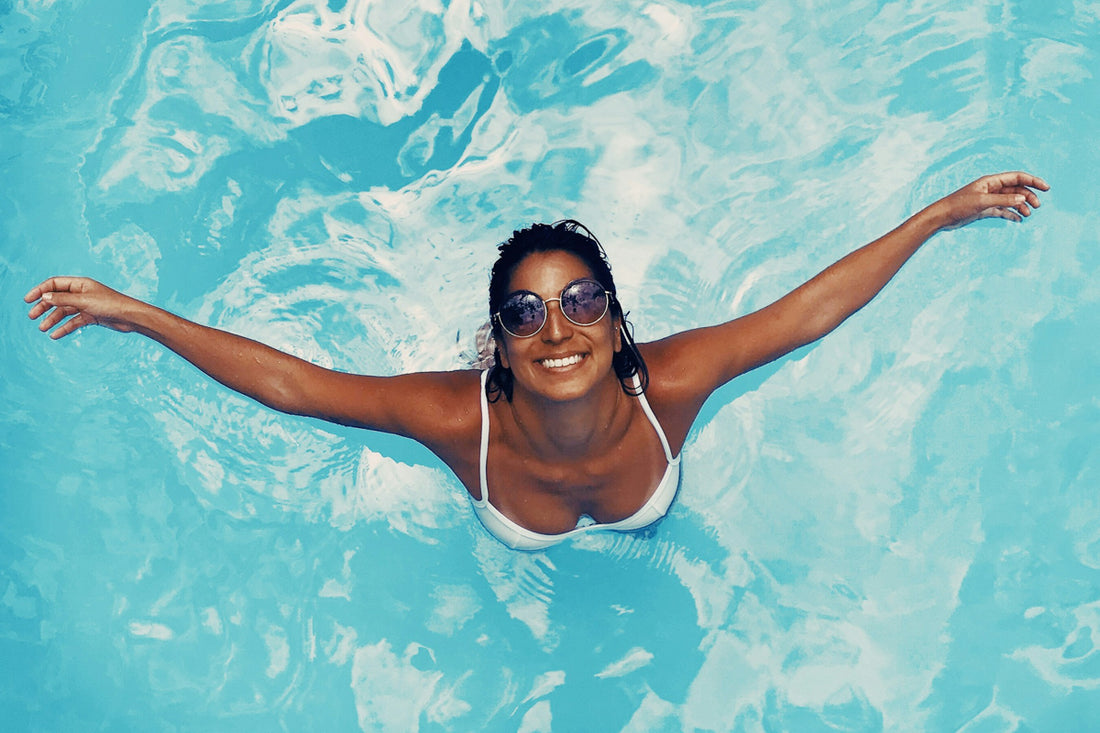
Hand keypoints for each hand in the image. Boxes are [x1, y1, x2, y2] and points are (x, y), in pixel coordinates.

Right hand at [24, 277, 141, 339]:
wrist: (130, 317)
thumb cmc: (111, 304)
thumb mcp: (84, 301)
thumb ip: (63, 299)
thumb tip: (45, 296)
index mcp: (80, 284)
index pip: (54, 284)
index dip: (40, 290)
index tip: (27, 300)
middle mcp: (82, 293)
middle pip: (57, 298)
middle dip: (44, 307)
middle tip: (32, 317)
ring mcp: (86, 305)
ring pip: (64, 312)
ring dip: (53, 319)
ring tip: (43, 329)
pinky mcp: (91, 317)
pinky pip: (74, 322)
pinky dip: (64, 328)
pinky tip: (55, 335)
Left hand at [932, 171, 1049, 230]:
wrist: (942, 216)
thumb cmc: (959, 205)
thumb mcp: (982, 202)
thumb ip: (1003, 200)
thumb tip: (1023, 200)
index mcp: (991, 181)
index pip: (1017, 177)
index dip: (1033, 181)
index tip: (1046, 188)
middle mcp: (991, 188)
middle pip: (1016, 189)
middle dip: (1028, 196)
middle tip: (1037, 206)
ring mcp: (989, 199)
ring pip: (1011, 200)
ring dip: (1021, 206)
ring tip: (1028, 214)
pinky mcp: (985, 210)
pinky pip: (1003, 210)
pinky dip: (1011, 214)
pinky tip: (1019, 219)